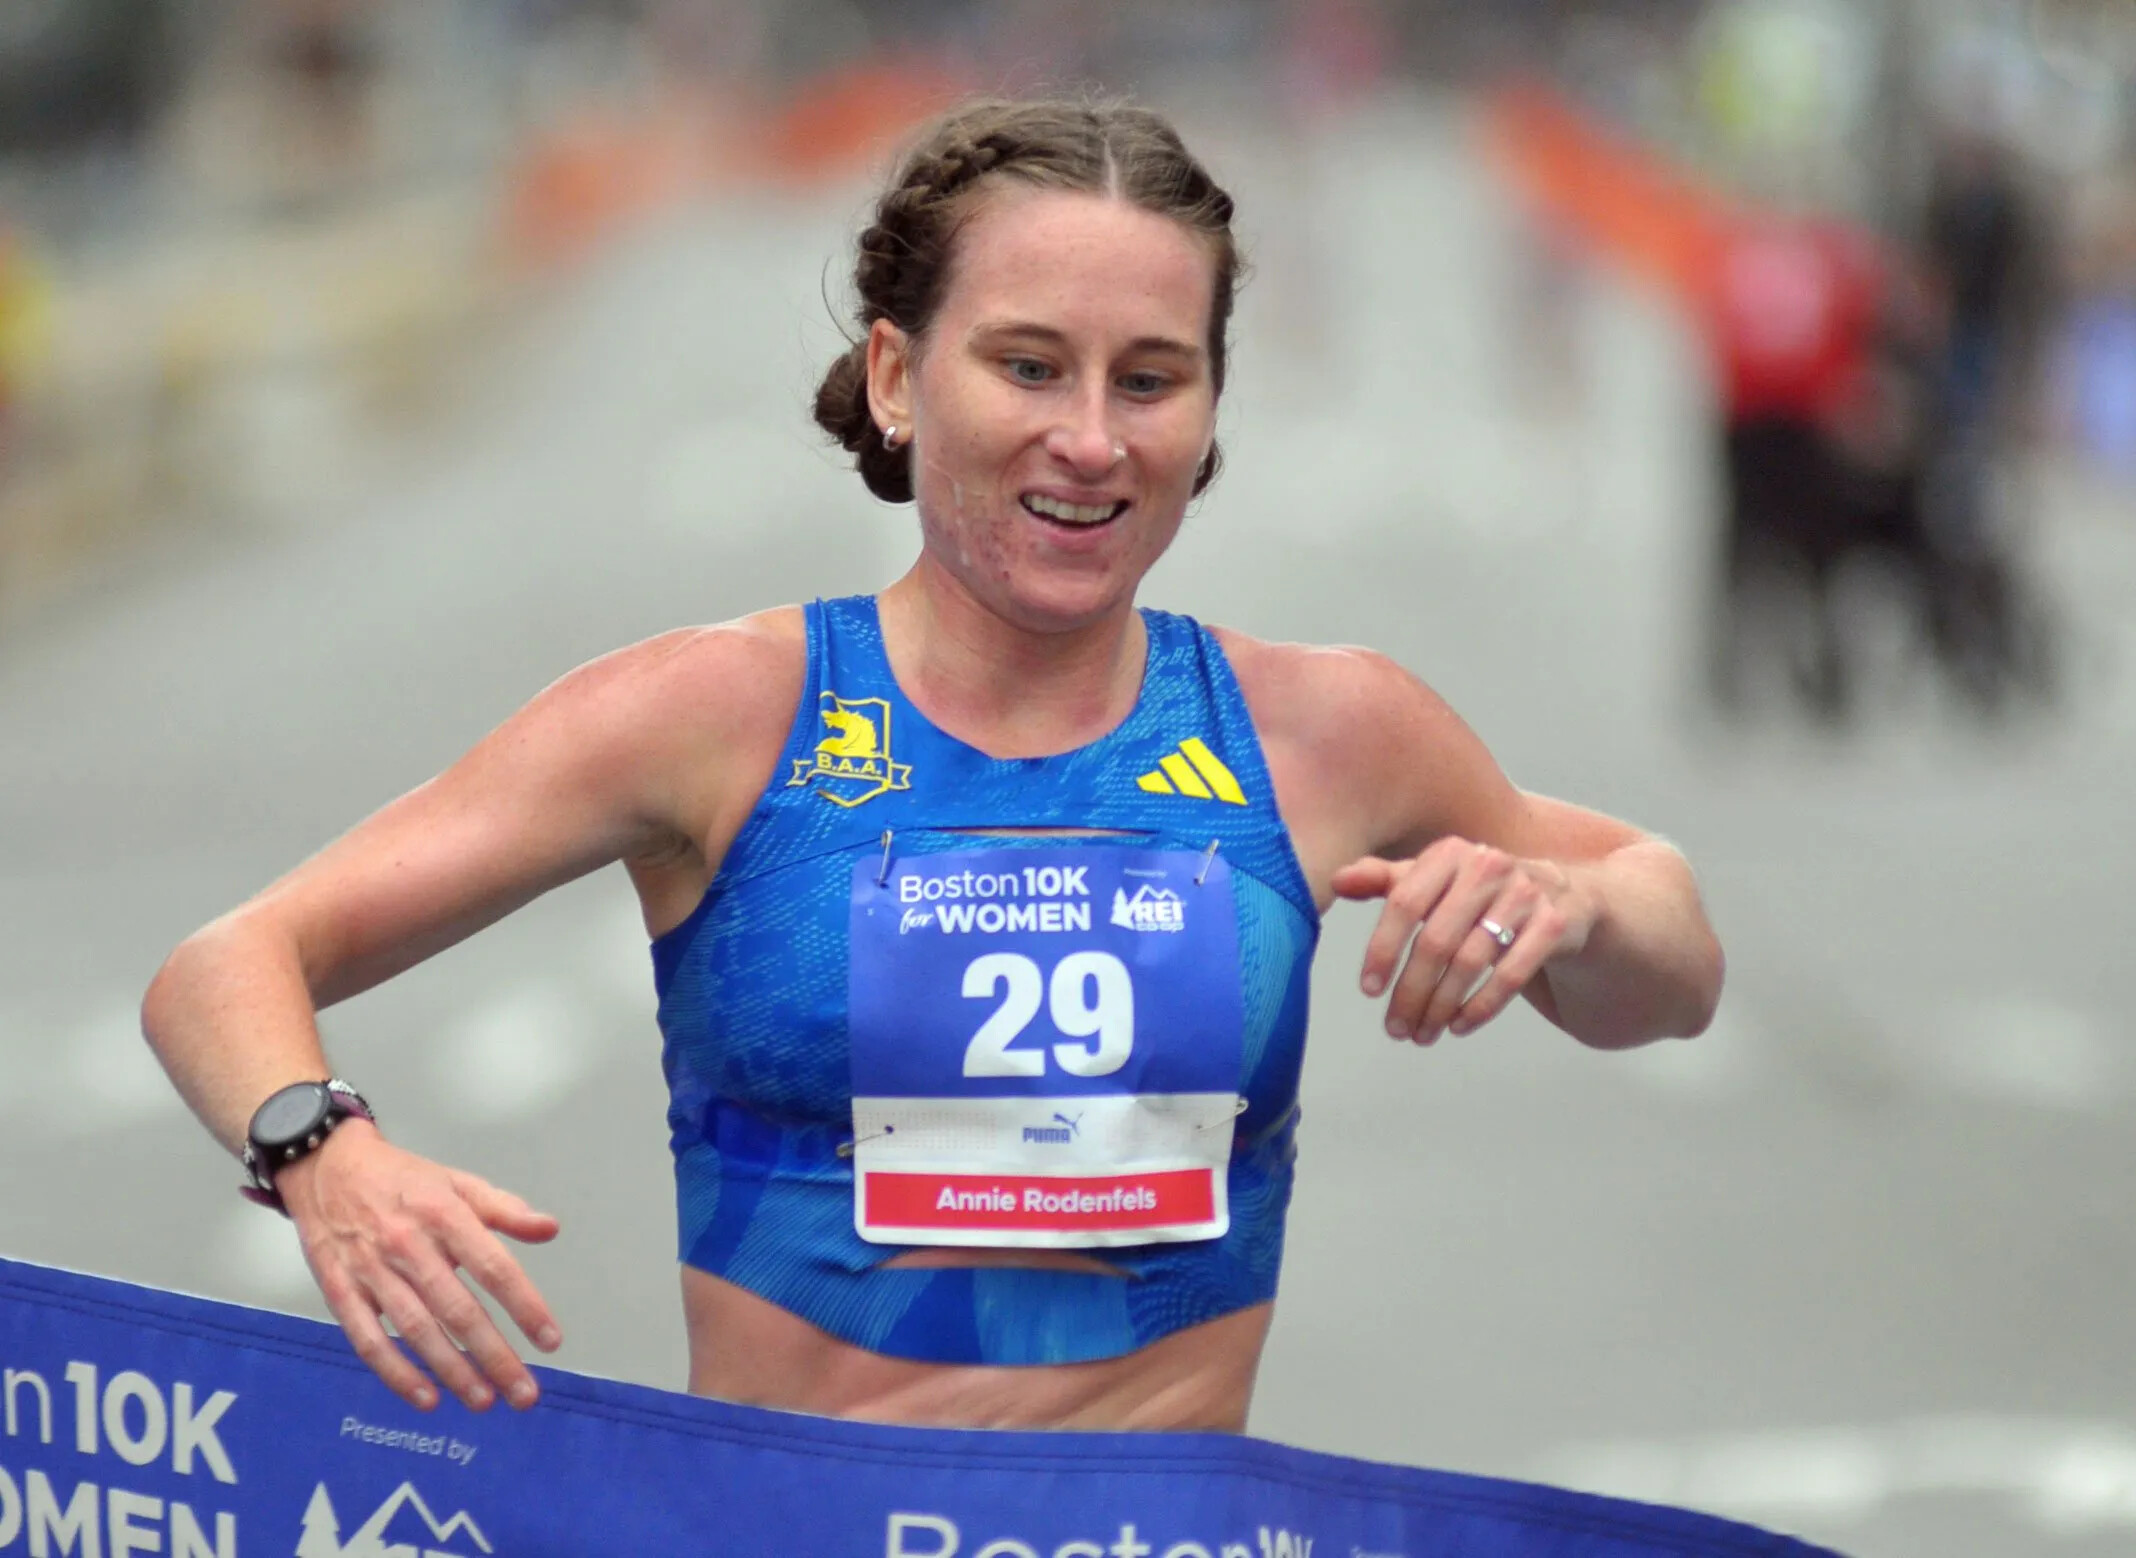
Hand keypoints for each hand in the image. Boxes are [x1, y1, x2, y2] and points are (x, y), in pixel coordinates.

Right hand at [275, 1122, 562, 1412]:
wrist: (327, 1166)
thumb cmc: (402, 1179)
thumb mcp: (457, 1182)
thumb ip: (505, 1209)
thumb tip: (549, 1229)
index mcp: (445, 1215)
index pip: (493, 1268)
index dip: (525, 1306)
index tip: (550, 1342)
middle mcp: (410, 1245)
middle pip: (458, 1309)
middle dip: (495, 1356)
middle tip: (525, 1394)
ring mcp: (372, 1271)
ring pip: (417, 1330)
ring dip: (453, 1371)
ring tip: (484, 1401)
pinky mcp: (340, 1292)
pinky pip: (368, 1340)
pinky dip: (396, 1373)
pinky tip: (426, 1397)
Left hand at [1332, 837, 1595, 1044]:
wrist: (1567, 895)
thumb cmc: (1483, 892)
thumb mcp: (1436, 879)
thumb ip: (1387, 880)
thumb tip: (1336, 881)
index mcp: (1449, 853)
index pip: (1404, 903)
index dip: (1382, 949)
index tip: (1369, 990)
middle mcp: (1487, 866)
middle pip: (1436, 940)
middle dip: (1411, 992)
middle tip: (1395, 1029)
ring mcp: (1525, 894)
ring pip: (1472, 961)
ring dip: (1441, 1006)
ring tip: (1422, 1034)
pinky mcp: (1555, 923)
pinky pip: (1512, 974)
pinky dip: (1482, 1006)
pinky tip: (1459, 1026)